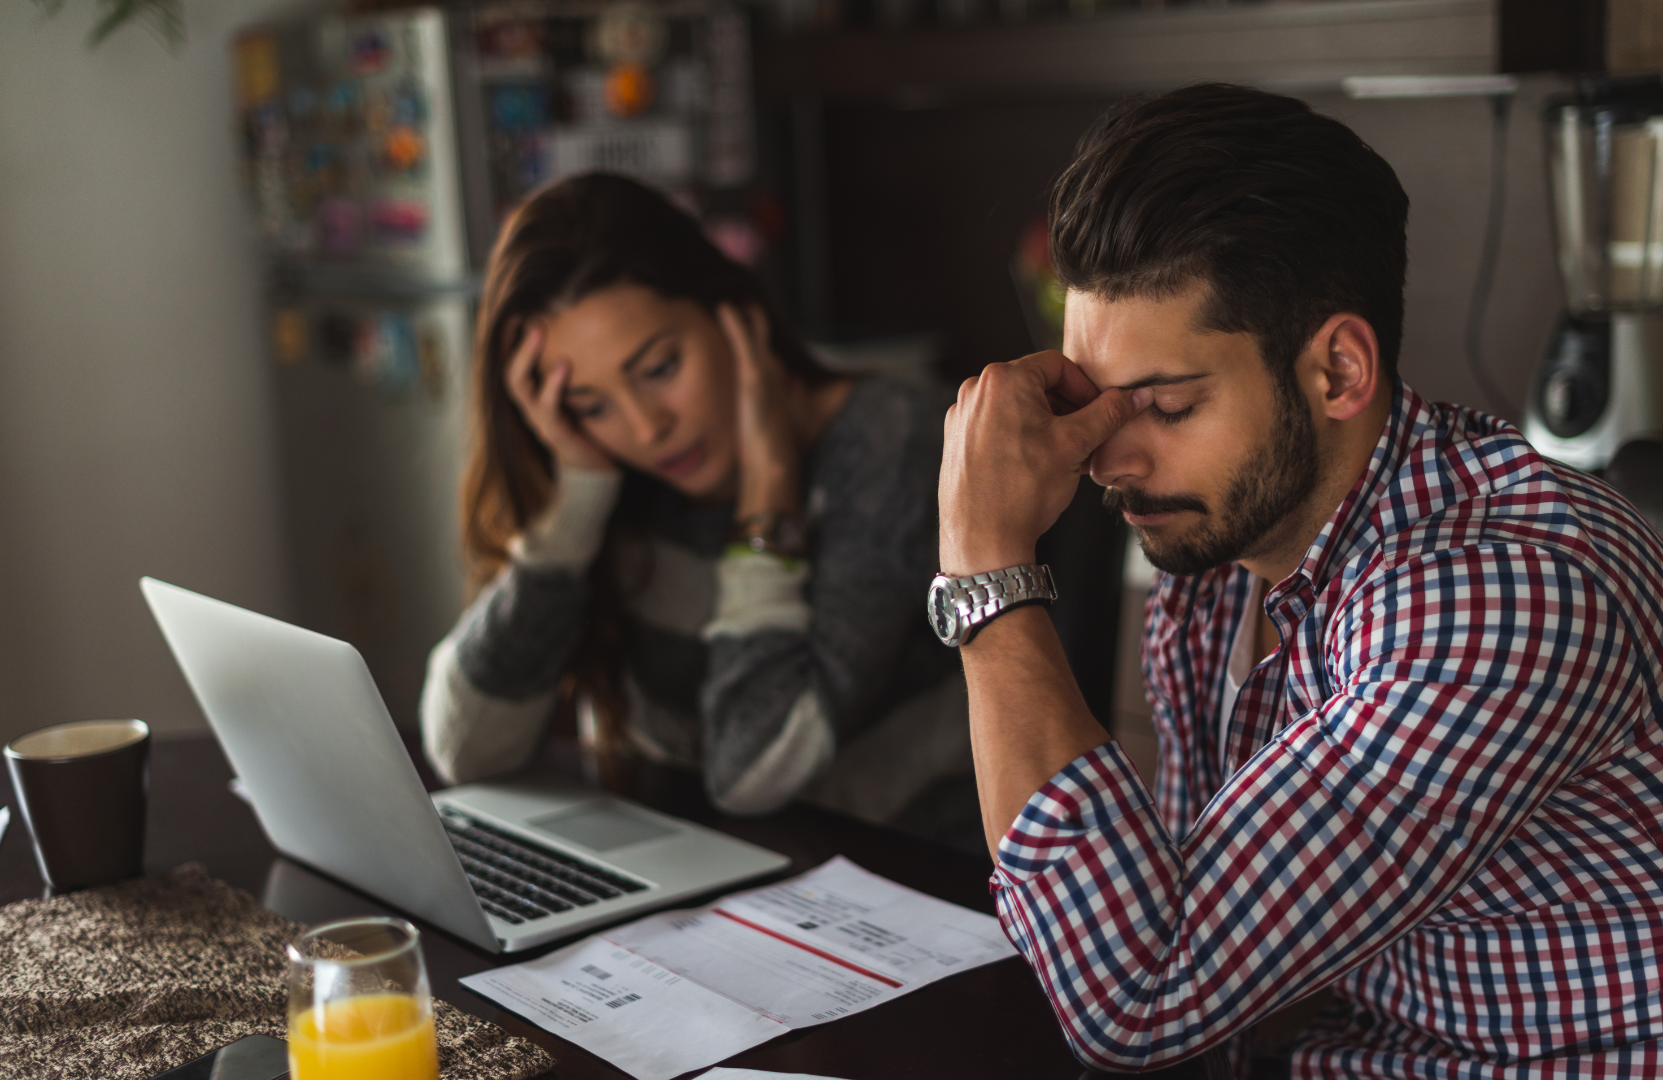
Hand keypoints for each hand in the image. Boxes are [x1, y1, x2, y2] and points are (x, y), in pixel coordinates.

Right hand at [504, 321, 616, 474]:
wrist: (598, 467)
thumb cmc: (588, 424)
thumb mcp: (579, 391)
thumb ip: (574, 365)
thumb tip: (586, 323)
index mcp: (533, 396)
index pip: (511, 364)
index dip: (508, 340)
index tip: (516, 311)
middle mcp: (530, 407)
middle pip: (509, 372)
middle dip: (515, 343)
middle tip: (528, 317)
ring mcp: (540, 421)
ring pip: (521, 388)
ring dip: (527, 356)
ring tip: (538, 331)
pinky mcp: (556, 435)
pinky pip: (549, 409)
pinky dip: (553, 386)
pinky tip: (563, 365)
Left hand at [720, 303, 800, 517]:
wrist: (772, 462)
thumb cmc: (762, 449)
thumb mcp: (752, 428)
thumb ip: (750, 413)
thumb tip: (748, 416)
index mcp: (769, 380)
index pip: (757, 346)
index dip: (747, 329)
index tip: (732, 309)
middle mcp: (771, 371)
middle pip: (759, 333)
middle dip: (748, 313)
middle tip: (733, 287)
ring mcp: (765, 373)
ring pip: (754, 332)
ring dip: (742, 311)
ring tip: (726, 289)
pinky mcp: (755, 377)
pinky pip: (744, 342)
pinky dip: (735, 323)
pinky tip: (724, 306)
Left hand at [939, 351, 1149, 575]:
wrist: (982, 540)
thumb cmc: (1023, 491)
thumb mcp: (1075, 444)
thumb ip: (1109, 413)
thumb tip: (1137, 396)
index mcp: (1003, 380)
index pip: (1058, 365)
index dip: (1086, 389)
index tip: (1101, 413)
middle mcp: (975, 391)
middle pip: (1037, 387)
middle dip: (1069, 411)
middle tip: (1089, 439)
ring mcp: (962, 417)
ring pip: (1018, 409)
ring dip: (1049, 427)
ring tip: (1069, 458)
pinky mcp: (957, 442)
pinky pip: (998, 428)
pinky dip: (1023, 439)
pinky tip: (1040, 467)